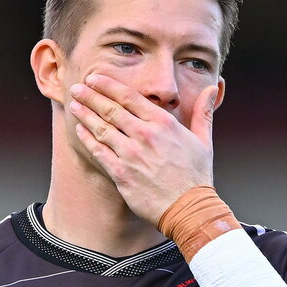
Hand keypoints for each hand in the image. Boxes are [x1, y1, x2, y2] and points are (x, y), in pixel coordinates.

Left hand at [68, 73, 218, 225]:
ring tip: (73, 105)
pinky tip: (79, 131)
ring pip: (101, 128)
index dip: (108, 85)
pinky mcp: (121, 173)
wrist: (189, 209)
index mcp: (163, 123)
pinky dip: (87, 139)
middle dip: (91, 96)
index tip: (95, 77)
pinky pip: (99, 152)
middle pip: (111, 109)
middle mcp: (145, 135)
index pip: (129, 97)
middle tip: (76, 87)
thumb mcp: (204, 141)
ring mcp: (131, 154)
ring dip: (85, 114)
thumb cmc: (197, 176)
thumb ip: (203, 112)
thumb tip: (212, 89)